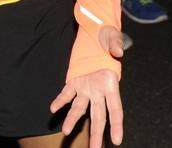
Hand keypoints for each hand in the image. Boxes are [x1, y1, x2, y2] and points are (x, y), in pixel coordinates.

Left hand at [50, 26, 124, 147]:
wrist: (95, 34)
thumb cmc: (107, 37)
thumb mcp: (113, 37)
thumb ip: (116, 44)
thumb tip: (118, 52)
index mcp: (112, 84)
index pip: (116, 109)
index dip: (117, 125)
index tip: (116, 140)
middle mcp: (99, 90)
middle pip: (99, 116)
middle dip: (96, 133)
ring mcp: (86, 87)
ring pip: (80, 108)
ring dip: (73, 119)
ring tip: (66, 131)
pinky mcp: (74, 81)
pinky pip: (66, 93)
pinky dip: (60, 100)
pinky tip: (53, 108)